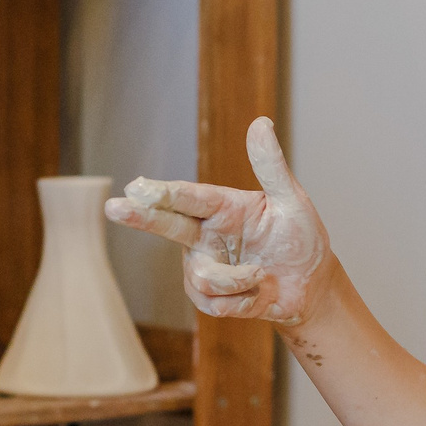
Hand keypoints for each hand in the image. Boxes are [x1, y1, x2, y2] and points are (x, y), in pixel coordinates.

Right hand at [105, 117, 334, 324]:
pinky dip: (242, 301)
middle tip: (114, 208)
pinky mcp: (210, 297)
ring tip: (263, 274)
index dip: (162, 193)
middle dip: (140, 217)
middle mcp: (205, 234)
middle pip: (167, 225)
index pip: (188, 197)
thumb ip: (271, 166)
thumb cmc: (301, 239)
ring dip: (238, 280)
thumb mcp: (292, 201)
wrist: (311, 286)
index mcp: (223, 207)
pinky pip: (214, 303)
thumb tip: (260, 122)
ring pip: (201, 276)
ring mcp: (204, 265)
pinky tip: (258, 294)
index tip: (137, 187)